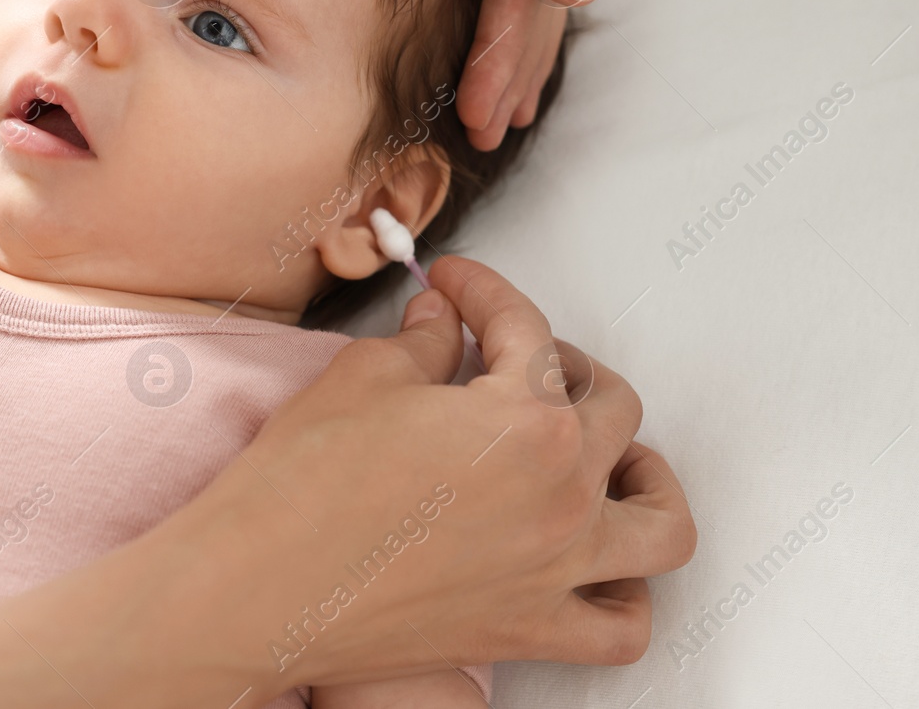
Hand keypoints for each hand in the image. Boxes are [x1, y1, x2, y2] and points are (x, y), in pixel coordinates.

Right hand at [245, 257, 694, 691]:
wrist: (257, 591)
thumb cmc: (301, 486)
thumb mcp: (362, 379)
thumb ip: (423, 344)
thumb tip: (444, 323)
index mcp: (527, 420)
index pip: (527, 330)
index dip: (484, 292)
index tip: (455, 286)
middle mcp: (563, 494)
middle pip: (614, 409)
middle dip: (566, 366)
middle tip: (513, 358)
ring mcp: (556, 570)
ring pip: (661, 522)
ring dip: (646, 479)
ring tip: (605, 458)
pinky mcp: (529, 631)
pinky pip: (622, 626)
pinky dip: (626, 594)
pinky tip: (595, 564)